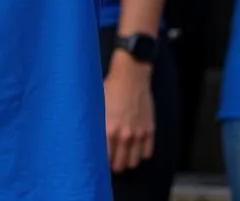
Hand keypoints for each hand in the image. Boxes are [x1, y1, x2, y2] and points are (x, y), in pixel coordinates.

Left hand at [104, 52, 155, 172]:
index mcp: (108, 129)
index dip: (102, 162)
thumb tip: (91, 137)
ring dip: (128, 161)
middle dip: (115, 165)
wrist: (130, 74)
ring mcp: (139, 133)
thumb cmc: (111, 86)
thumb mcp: (98, 105)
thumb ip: (96, 124)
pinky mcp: (149, 129)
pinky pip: (147, 152)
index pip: (105, 158)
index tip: (100, 161)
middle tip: (112, 160)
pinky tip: (135, 148)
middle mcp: (124, 135)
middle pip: (120, 164)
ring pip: (134, 162)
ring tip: (123, 155)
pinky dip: (141, 153)